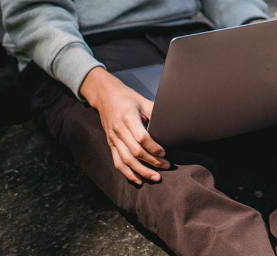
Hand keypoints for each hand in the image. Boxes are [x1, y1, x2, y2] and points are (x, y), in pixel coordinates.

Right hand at [79, 67, 168, 184]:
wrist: (105, 97)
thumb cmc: (128, 98)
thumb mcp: (143, 101)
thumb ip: (155, 112)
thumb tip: (170, 124)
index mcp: (128, 118)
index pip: (141, 138)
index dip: (153, 147)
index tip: (165, 152)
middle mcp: (118, 130)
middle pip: (135, 152)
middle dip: (151, 161)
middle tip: (166, 166)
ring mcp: (113, 139)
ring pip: (126, 160)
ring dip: (141, 171)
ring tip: (154, 177)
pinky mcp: (110, 144)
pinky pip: (117, 162)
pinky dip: (127, 173)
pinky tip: (138, 180)